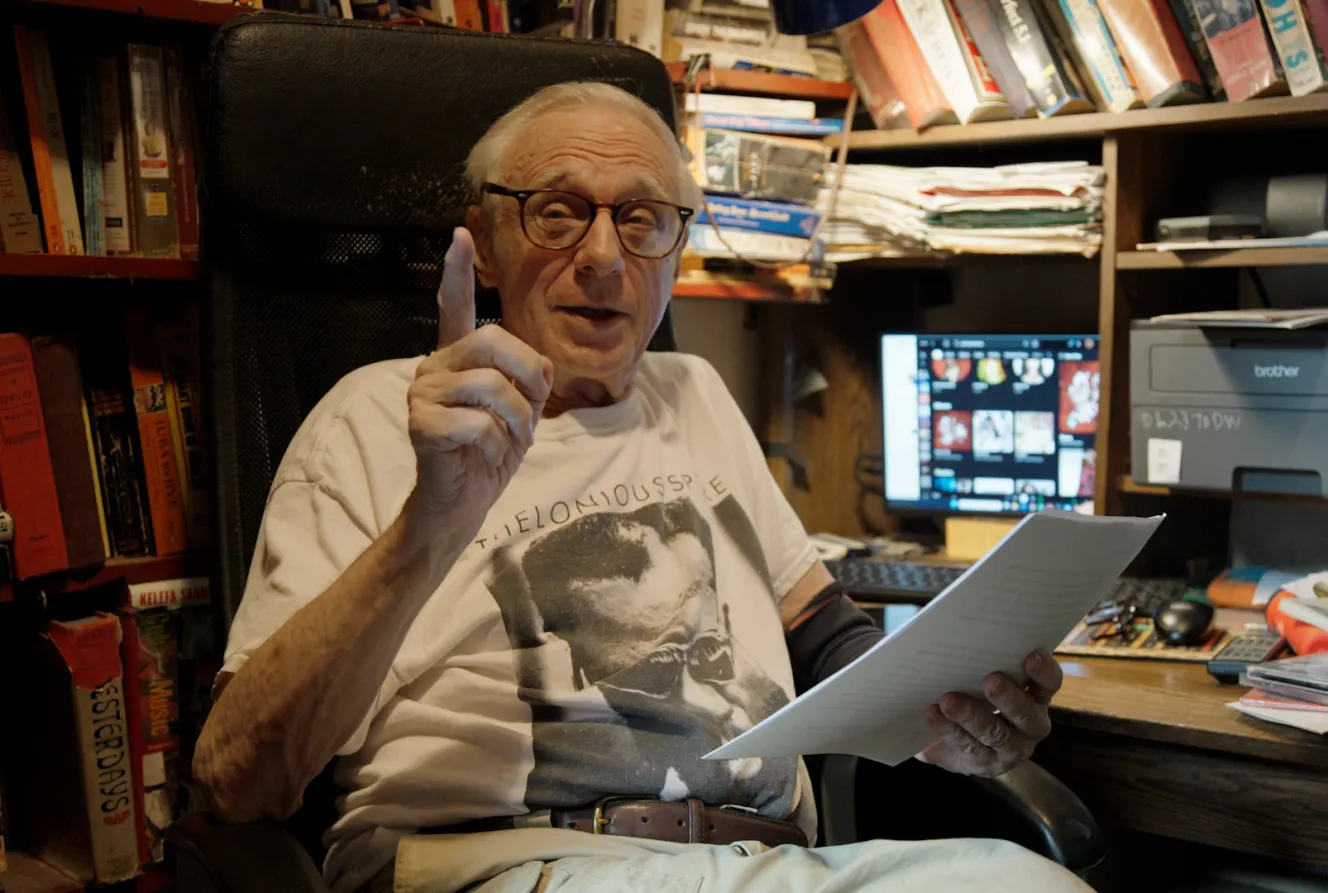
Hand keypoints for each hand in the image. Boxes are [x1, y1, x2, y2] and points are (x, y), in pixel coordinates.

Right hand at [405, 227, 552, 533]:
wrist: (462, 502)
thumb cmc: (490, 453)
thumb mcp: (522, 411)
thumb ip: (529, 379)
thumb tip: (539, 363)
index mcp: (457, 358)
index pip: (454, 306)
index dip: (457, 270)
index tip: (460, 232)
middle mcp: (434, 366)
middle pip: (492, 341)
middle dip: (526, 376)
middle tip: (533, 409)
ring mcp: (423, 393)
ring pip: (491, 386)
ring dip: (517, 421)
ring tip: (510, 441)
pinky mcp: (421, 424)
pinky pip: (478, 422)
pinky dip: (497, 444)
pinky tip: (487, 455)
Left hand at [919, 650, 1061, 776]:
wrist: (955, 739)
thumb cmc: (975, 694)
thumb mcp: (982, 676)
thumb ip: (982, 659)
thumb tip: (958, 629)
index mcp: (1036, 697)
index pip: (1049, 684)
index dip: (1044, 671)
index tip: (1032, 655)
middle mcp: (1030, 726)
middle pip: (1026, 714)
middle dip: (1009, 697)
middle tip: (991, 680)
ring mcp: (1009, 749)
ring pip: (995, 734)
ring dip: (971, 716)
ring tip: (948, 701)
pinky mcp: (984, 763)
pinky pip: (968, 747)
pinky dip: (948, 730)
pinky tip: (932, 715)